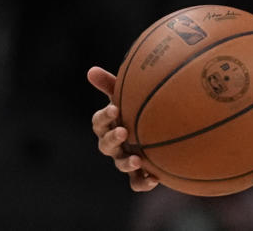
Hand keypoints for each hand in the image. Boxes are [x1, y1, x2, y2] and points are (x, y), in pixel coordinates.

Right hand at [87, 66, 158, 191]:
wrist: (162, 130)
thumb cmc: (140, 108)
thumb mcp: (129, 95)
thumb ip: (112, 85)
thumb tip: (90, 70)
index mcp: (110, 124)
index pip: (99, 122)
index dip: (105, 117)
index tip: (115, 109)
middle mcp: (115, 144)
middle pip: (105, 145)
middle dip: (112, 139)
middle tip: (124, 132)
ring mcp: (125, 158)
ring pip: (119, 164)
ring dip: (126, 162)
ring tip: (137, 160)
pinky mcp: (139, 173)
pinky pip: (137, 182)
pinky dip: (143, 182)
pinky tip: (155, 179)